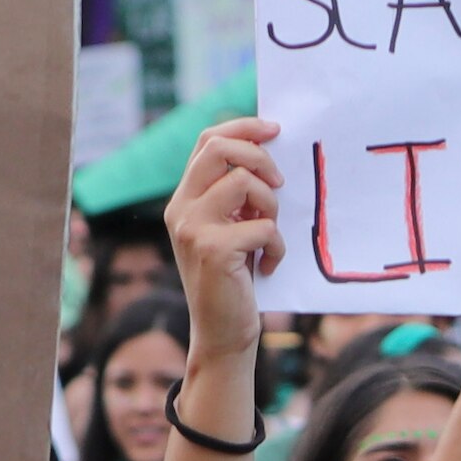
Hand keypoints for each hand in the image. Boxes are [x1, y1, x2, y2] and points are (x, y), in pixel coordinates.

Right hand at [169, 116, 284, 369]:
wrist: (222, 332)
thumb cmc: (235, 281)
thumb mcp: (230, 231)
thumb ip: (236, 198)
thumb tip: (268, 154)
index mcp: (184, 199)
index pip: (207, 141)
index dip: (242, 128)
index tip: (274, 129)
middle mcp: (181, 209)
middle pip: (220, 148)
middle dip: (260, 157)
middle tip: (280, 183)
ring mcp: (193, 228)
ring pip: (245, 182)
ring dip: (271, 206)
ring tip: (269, 233)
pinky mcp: (213, 249)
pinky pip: (262, 226)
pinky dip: (276, 246)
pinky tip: (268, 266)